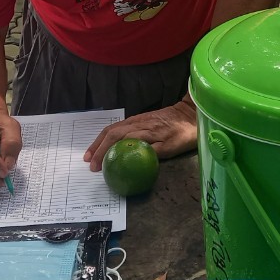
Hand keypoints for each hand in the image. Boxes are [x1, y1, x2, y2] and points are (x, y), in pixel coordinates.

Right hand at [84, 100, 198, 171]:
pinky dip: (108, 135)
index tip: (96, 166)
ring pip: (113, 128)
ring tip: (91, 153)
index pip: (117, 139)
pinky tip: (106, 143)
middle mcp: (137, 122)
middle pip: (110, 132)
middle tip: (88, 162)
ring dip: (100, 140)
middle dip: (97, 147)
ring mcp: (137, 119)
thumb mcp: (171, 147)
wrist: (190, 113)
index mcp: (143, 130)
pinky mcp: (140, 119)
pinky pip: (119, 126)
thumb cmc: (184, 133)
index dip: (104, 152)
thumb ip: (152, 152)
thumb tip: (133, 161)